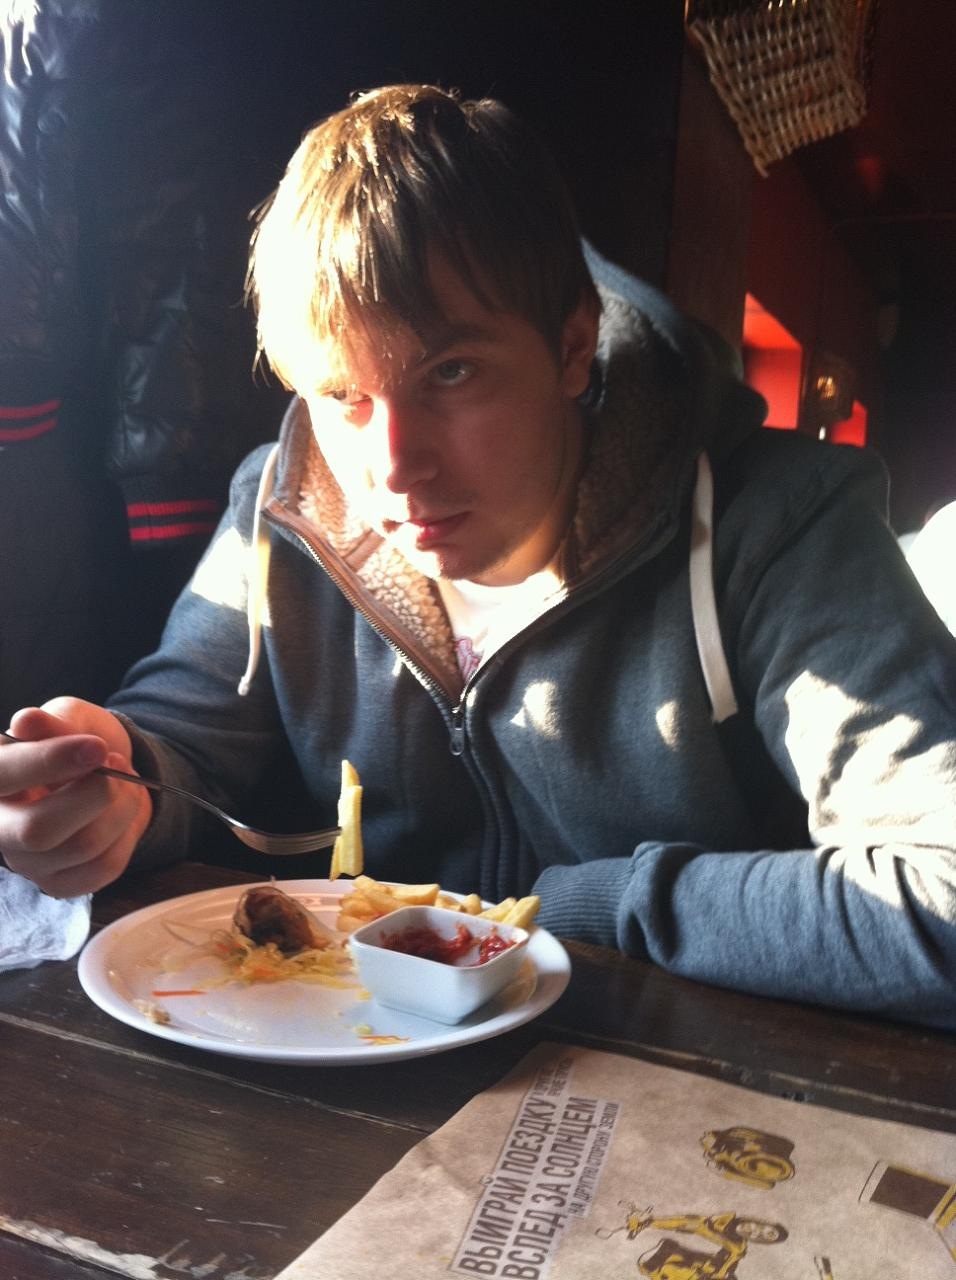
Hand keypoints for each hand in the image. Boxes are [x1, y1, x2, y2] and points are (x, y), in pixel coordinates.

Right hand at [0, 699, 152, 895]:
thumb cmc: (78, 742)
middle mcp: (0, 826)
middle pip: (38, 830)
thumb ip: (53, 722)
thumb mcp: (69, 719)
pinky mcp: (59, 883)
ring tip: (127, 780)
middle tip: (117, 763)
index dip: (50, 761)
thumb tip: (27, 722)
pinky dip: (128, 835)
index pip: (5, 775)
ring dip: (122, 806)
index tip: (96, 747)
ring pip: (83, 846)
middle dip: (94, 794)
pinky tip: (122, 814)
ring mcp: (27, 861)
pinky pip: (105, 868)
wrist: (107, 771)